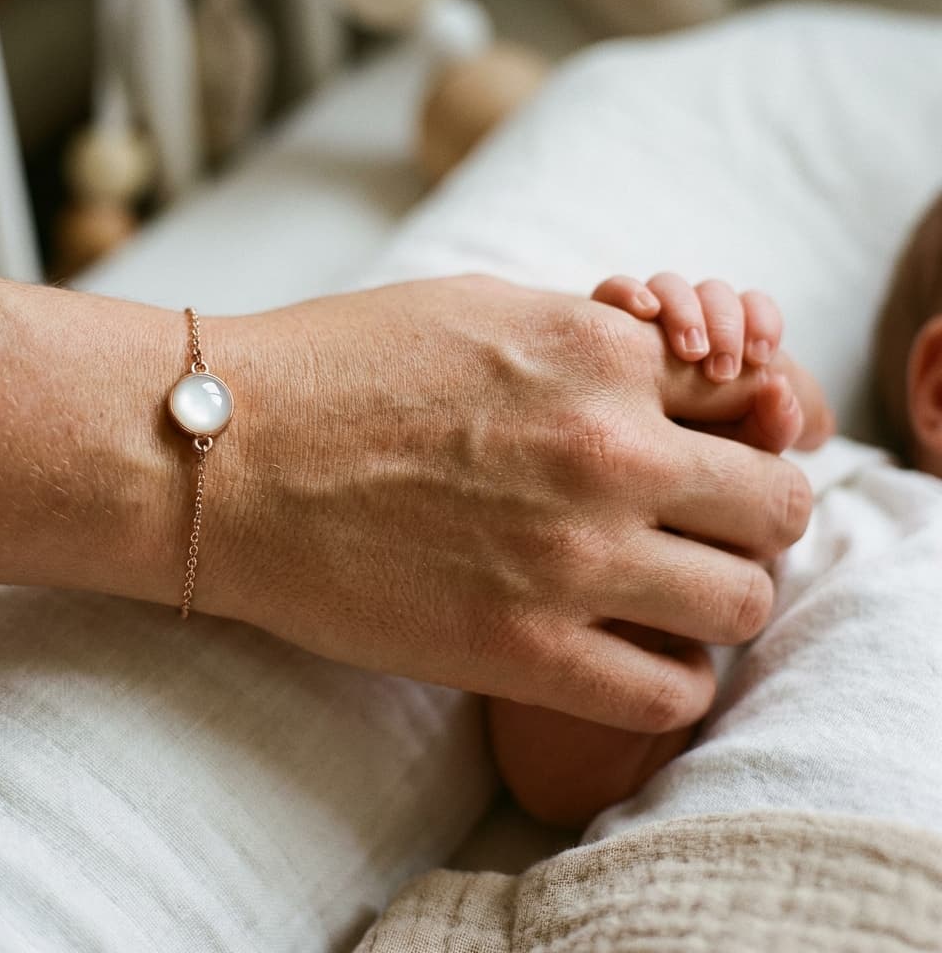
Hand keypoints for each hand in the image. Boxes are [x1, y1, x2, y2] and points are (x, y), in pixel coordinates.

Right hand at [206, 274, 813, 730]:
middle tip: (698, 530)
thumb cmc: (341, 368)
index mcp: (599, 355)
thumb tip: (672, 379)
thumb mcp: (483, 310)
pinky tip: (625, 652)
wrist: (223, 455)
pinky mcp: (522, 652)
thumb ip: (592, 345)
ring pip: (746, 601)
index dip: (736, 433)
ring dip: (719, 599)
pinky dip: (670, 677)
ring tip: (664, 595)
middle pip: (777, 505)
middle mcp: (607, 453)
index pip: (753, 401)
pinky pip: (672, 690)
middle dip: (750, 519)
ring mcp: (571, 558)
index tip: (704, 460)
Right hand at [592, 272, 833, 451]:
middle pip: (714, 296)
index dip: (762, 322)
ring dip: (687, 308)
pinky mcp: (595, 329)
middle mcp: (683, 339)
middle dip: (727, 319)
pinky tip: (643, 310)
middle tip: (722, 365)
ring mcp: (638, 332)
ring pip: (669, 288)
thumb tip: (808, 415)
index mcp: (722, 359)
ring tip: (687, 350)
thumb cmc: (667, 471)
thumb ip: (770, 434)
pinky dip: (629, 291)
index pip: (752, 315)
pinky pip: (610, 293)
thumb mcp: (724, 459)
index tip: (761, 353)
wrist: (586, 468)